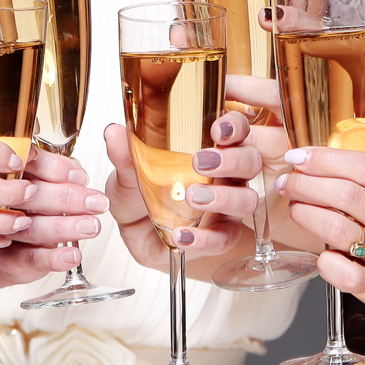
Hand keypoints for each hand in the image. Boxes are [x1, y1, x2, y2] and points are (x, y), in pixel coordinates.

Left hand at [104, 112, 260, 271]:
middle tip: (201, 161)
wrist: (138, 233)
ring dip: (223, 197)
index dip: (234, 126)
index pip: (236, 130)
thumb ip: (125, 155)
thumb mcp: (127, 174)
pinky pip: (224, 238)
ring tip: (193, 197)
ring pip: (246, 200)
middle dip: (232, 160)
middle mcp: (227, 175)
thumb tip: (114, 132)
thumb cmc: (142, 196)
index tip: (217, 128)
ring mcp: (228, 206)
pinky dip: (205, 238)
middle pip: (250, 161)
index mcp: (212, 149)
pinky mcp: (221, 235)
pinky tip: (183, 235)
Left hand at [275, 146, 364, 323]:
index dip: (325, 158)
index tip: (299, 155)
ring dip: (307, 214)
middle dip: (306, 183)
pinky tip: (322, 254)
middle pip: (346, 194)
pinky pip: (344, 273)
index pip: (363, 167)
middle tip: (287, 182)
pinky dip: (325, 262)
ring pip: (337, 228)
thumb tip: (328, 163)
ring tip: (295, 207)